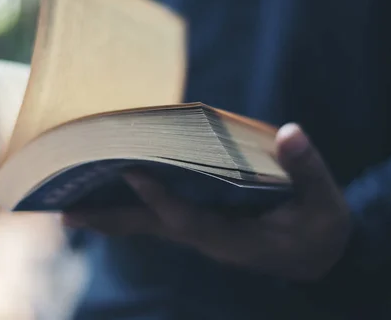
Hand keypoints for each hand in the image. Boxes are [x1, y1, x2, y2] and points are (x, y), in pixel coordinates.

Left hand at [62, 123, 351, 280]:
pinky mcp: (199, 227)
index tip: (130, 171)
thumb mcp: (324, 203)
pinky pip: (155, 220)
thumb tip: (290, 133)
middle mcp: (208, 239)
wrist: (317, 257)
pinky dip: (128, 210)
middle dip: (110, 220)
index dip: (159, 199)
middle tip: (65, 211)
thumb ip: (307, 169)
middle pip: (150, 229)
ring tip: (68, 208)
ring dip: (109, 216)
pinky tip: (104, 198)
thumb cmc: (320, 229)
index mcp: (235, 238)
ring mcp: (200, 235)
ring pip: (147, 227)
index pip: (188, 220)